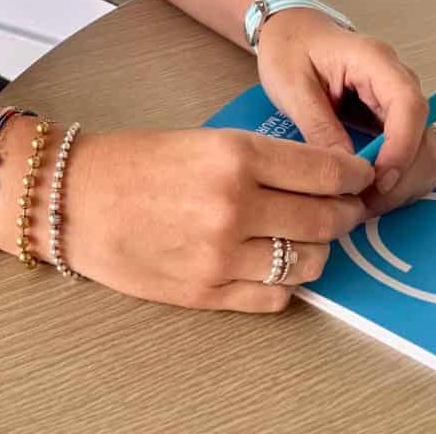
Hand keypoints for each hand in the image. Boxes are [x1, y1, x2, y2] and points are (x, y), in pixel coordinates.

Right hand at [52, 124, 375, 313]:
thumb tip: (316, 178)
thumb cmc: (132, 161)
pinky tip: (278, 266)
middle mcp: (235, 205)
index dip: (352, 176)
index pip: (323, 170)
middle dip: (346, 214)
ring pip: (307, 262)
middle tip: (348, 209)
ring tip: (312, 239)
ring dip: (320, 251)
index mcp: (234, 155)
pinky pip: (274, 296)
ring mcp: (222, 254)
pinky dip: (287, 283)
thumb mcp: (202, 138)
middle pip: (324, 218)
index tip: (361, 177)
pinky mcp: (208, 292)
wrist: (74, 198)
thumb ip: (258, 159)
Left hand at [253, 8, 435, 213]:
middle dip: (402, 175)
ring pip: (429, 148)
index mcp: (374, 60)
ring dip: (407, 181)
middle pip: (425, 133)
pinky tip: (378, 191)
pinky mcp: (395, 119)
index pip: (409, 105)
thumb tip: (347, 170)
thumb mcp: (291, 86)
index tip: (378, 182)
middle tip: (365, 203)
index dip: (402, 148)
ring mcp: (399, 100)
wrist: (289, 31)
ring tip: (368, 202)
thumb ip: (319, 126)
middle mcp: (397, 79)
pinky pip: (418, 152)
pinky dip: (407, 177)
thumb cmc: (288, 48)